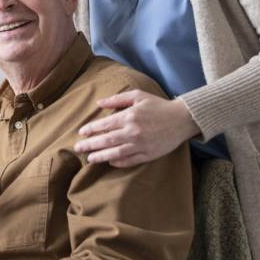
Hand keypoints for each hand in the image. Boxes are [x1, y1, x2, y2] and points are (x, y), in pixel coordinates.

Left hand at [74, 91, 198, 166]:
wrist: (182, 119)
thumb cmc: (158, 105)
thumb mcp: (138, 96)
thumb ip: (117, 99)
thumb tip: (99, 103)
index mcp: (129, 116)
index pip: (104, 125)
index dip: (91, 129)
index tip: (81, 133)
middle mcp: (133, 132)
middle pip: (106, 140)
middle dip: (90, 145)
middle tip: (78, 148)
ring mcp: (141, 145)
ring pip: (115, 153)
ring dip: (100, 156)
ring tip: (90, 158)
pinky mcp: (149, 154)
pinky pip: (130, 161)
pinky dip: (118, 162)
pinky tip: (109, 161)